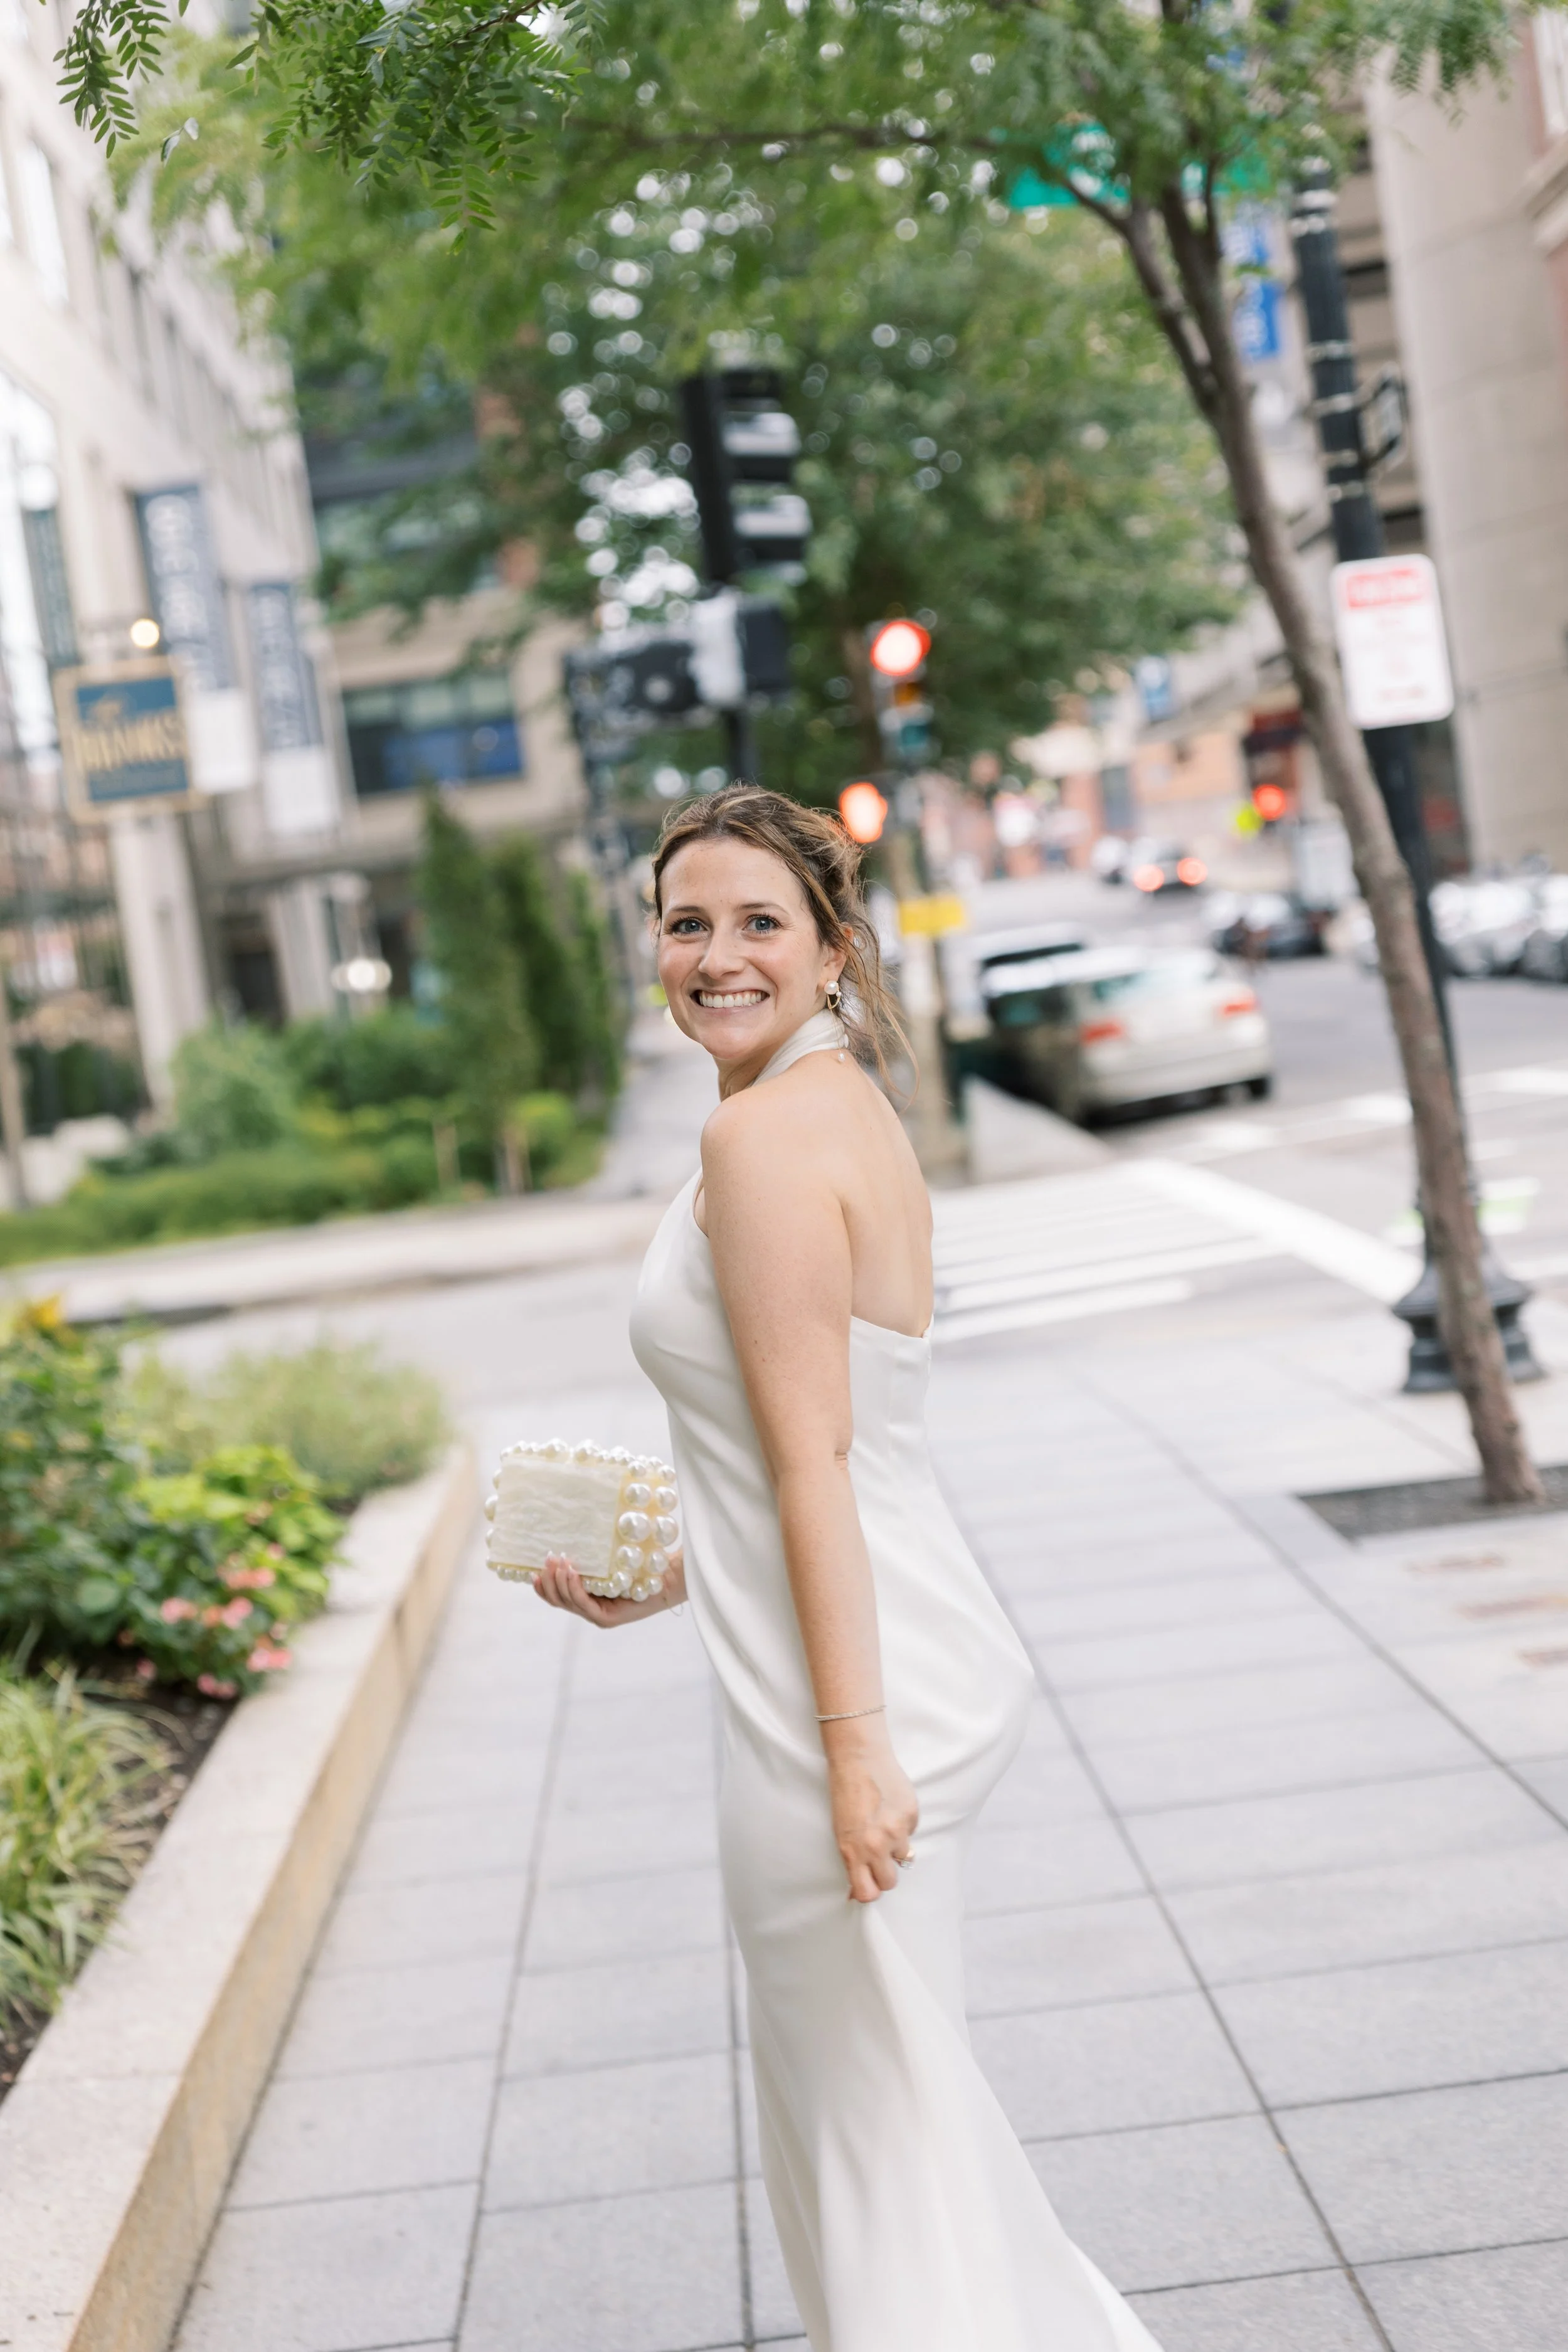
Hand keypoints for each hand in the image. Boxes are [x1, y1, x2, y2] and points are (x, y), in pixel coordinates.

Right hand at [531, 1550, 685, 1629]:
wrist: (666, 1578)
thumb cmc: (639, 1566)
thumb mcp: (608, 1562)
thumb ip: (590, 1560)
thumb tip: (569, 1539)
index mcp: (588, 1600)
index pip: (558, 1598)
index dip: (543, 1588)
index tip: (533, 1572)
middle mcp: (591, 1611)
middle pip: (559, 1601)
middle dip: (549, 1581)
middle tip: (547, 1560)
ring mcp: (598, 1617)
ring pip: (568, 1602)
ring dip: (560, 1581)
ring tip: (558, 1562)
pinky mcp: (607, 1619)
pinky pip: (583, 1604)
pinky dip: (574, 1588)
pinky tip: (571, 1572)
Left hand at [822, 1715, 918, 1903]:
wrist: (859, 1758)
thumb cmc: (845, 1794)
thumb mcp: (841, 1831)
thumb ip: (852, 1861)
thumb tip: (854, 1893)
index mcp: (853, 1851)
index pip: (867, 1893)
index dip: (869, 1891)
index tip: (868, 1883)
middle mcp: (876, 1845)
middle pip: (890, 1883)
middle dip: (885, 1873)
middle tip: (879, 1855)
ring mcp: (897, 1831)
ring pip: (904, 1856)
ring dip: (896, 1846)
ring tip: (884, 1822)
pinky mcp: (912, 1815)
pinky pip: (911, 1832)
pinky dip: (904, 1824)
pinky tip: (892, 1807)